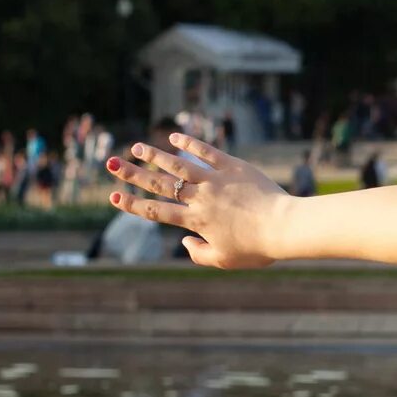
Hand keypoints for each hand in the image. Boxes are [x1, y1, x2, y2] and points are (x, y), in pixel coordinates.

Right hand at [105, 132, 288, 268]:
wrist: (284, 226)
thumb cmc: (257, 247)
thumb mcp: (224, 260)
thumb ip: (200, 254)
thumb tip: (185, 243)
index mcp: (196, 221)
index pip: (158, 211)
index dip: (133, 205)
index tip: (114, 197)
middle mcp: (201, 198)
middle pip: (161, 184)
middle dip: (133, 175)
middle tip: (111, 164)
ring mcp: (216, 180)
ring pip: (179, 165)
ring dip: (156, 155)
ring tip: (137, 146)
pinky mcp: (234, 167)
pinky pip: (208, 152)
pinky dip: (190, 143)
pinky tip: (174, 136)